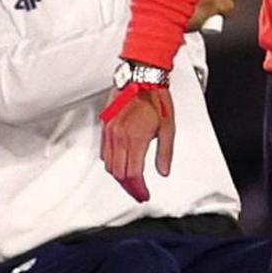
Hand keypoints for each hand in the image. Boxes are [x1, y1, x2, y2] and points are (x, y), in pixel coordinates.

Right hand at [100, 87, 174, 201]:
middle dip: (129, 187)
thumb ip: (165, 152)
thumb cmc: (156, 98)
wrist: (141, 78)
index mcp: (135, 139)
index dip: (138, 189)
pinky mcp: (105, 128)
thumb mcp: (167, 127)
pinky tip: (120, 164)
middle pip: (119, 174)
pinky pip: (103, 153)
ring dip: (119, 177)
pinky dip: (111, 164)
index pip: (133, 174)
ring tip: (131, 181)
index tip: (144, 194)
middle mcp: (119, 138)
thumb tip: (164, 171)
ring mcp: (110, 133)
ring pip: (109, 165)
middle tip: (138, 192)